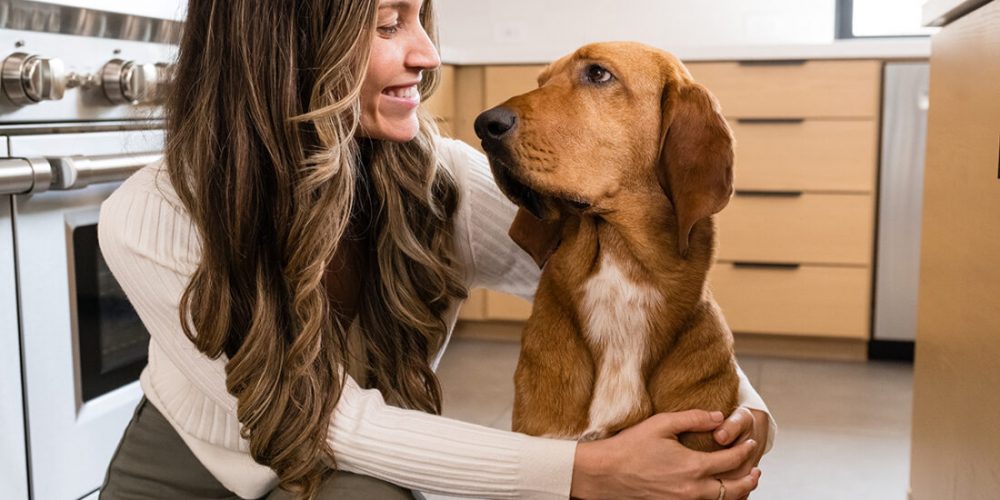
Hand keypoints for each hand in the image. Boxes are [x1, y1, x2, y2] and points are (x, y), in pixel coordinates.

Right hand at [570, 410, 760, 499]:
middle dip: (749, 479)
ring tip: (744, 484)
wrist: (606, 473)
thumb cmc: (631, 445)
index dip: (744, 451)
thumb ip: (694, 419)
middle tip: (757, 469)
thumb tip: (719, 417)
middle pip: (734, 489)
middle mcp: (693, 489)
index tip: (750, 443)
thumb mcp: (662, 424)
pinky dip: (716, 499)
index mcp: (693, 466)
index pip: (731, 460)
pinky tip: (716, 492)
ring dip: (737, 493)